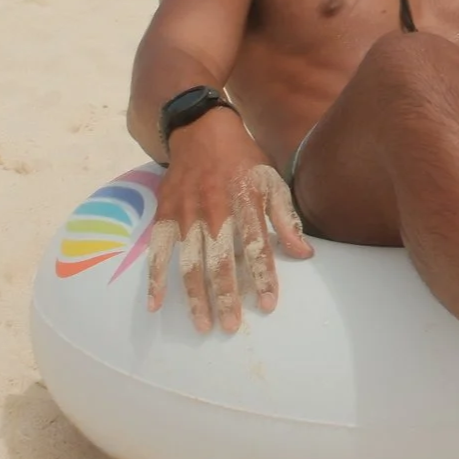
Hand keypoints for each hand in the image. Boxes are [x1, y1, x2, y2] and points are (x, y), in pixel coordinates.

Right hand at [146, 114, 311, 331]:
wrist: (201, 131)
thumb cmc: (244, 159)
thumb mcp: (272, 180)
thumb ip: (286, 218)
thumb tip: (305, 253)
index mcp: (245, 201)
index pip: (257, 246)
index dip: (263, 276)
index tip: (268, 305)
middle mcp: (215, 211)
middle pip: (220, 261)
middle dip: (226, 296)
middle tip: (231, 327)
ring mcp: (186, 215)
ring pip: (189, 263)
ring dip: (195, 297)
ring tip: (202, 325)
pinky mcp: (164, 216)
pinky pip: (158, 252)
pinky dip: (154, 279)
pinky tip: (155, 305)